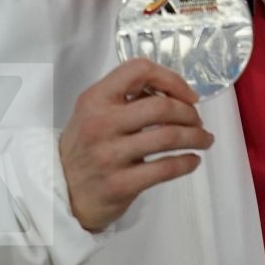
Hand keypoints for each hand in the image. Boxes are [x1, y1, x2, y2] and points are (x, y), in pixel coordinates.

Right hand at [59, 59, 211, 232]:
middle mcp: (100, 124)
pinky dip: (187, 162)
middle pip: (162, 106)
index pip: (138, 70)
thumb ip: (127, 98)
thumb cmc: (85, 148)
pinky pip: (165, 169)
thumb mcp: (94, 113)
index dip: (171, 78)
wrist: (60, 194)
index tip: (188, 95)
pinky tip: (192, 160)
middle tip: (197, 122)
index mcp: (95, 99)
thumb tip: (174, 92)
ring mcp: (108, 156)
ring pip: (169, 137)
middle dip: (190, 113)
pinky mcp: (119, 185)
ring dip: (196, 137)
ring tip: (204, 140)